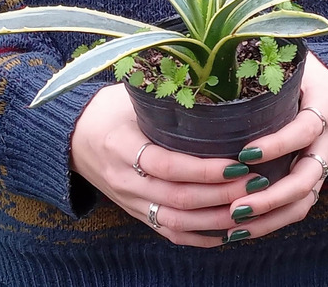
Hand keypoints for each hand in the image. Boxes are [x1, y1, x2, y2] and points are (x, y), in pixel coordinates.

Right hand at [71, 83, 252, 246]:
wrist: (73, 138)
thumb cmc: (107, 111)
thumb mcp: (129, 99)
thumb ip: (162, 101)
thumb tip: (209, 90)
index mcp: (121, 146)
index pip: (167, 165)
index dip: (204, 169)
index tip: (237, 163)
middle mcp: (125, 179)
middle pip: (177, 198)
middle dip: (220, 195)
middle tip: (254, 183)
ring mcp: (129, 201)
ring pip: (176, 222)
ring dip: (216, 219)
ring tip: (249, 208)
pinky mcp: (136, 212)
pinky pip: (168, 232)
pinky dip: (199, 236)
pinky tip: (226, 230)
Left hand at [223, 51, 327, 242]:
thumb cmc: (312, 73)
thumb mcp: (300, 62)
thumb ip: (274, 65)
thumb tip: (225, 59)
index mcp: (327, 106)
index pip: (305, 130)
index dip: (278, 144)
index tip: (245, 153)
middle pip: (308, 179)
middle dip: (272, 197)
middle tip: (236, 206)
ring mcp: (325, 162)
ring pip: (305, 201)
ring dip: (271, 217)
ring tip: (234, 226)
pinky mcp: (315, 175)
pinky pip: (300, 204)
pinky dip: (273, 219)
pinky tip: (243, 227)